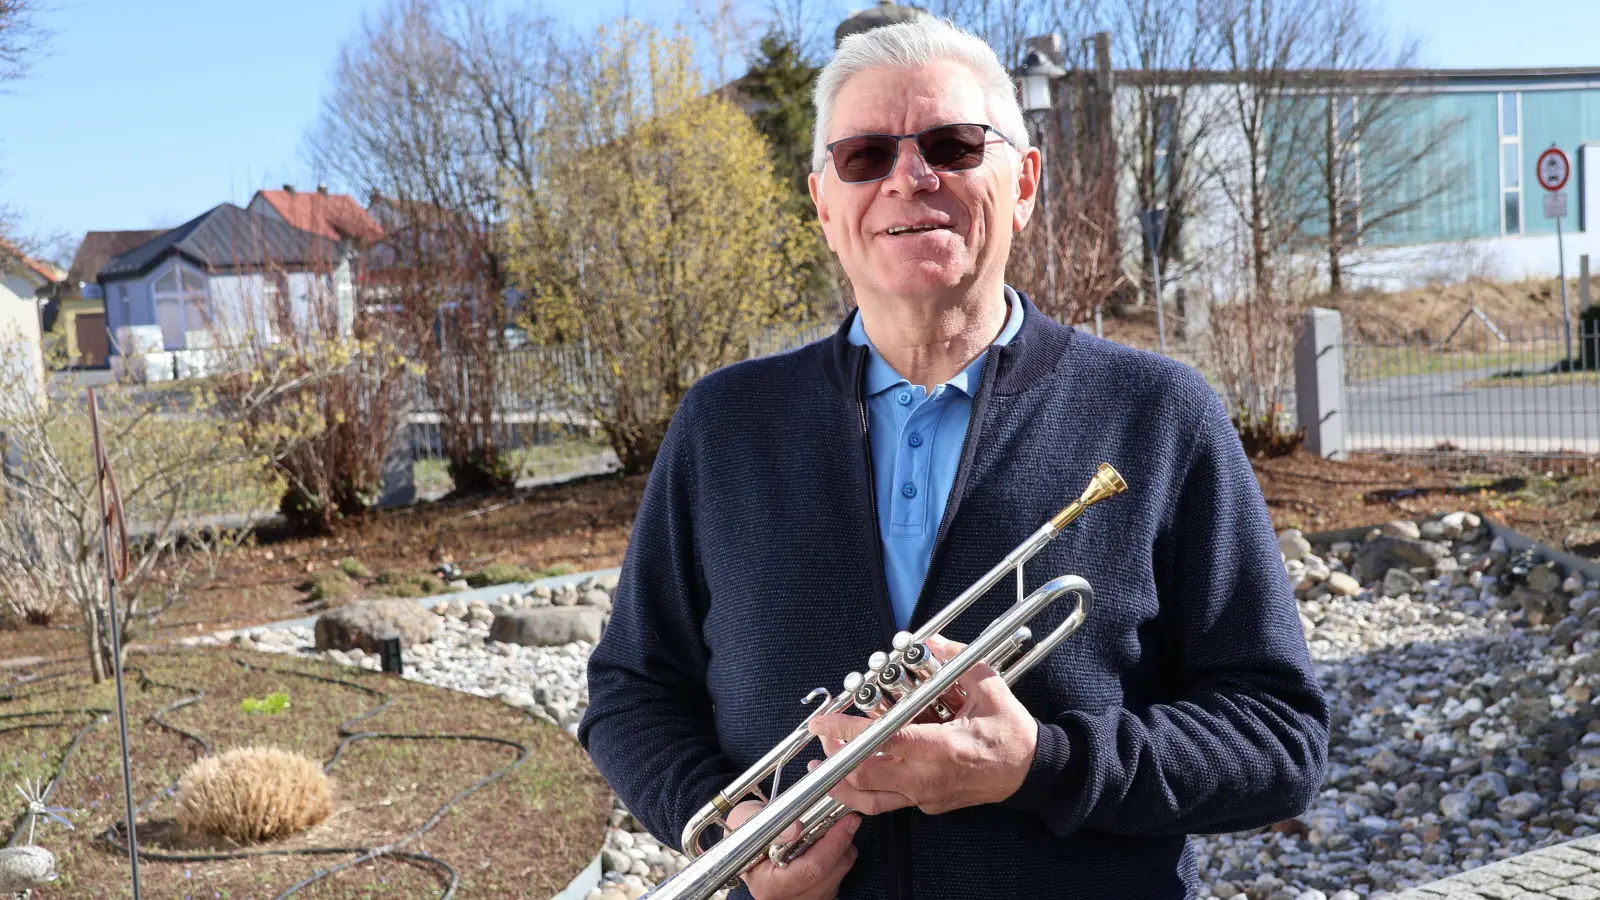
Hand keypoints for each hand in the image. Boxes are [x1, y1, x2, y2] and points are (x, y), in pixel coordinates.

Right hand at [724, 799, 859, 899]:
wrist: (742, 846)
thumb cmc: (744, 834)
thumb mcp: (748, 822)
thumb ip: (772, 826)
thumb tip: (796, 829)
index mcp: (768, 885)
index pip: (810, 870)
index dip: (832, 844)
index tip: (844, 821)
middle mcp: (786, 899)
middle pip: (828, 875)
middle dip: (843, 844)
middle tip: (849, 818)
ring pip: (836, 879)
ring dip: (844, 851)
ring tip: (838, 828)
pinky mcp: (813, 897)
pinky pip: (836, 881)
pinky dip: (840, 859)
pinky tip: (832, 842)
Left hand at [806, 635, 1037, 815]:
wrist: (1030, 772)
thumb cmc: (1009, 731)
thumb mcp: (988, 686)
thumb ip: (956, 660)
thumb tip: (931, 640)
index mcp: (941, 748)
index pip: (882, 742)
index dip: (847, 734)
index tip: (823, 722)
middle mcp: (927, 778)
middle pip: (866, 775)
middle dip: (835, 757)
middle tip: (822, 737)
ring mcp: (926, 797)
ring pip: (870, 799)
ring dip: (841, 783)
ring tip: (823, 764)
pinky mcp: (927, 806)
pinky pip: (886, 803)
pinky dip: (862, 793)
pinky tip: (849, 778)